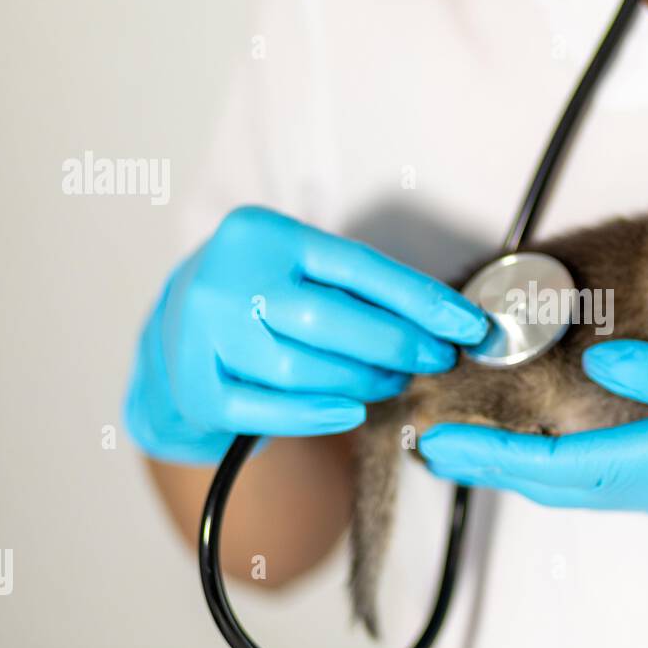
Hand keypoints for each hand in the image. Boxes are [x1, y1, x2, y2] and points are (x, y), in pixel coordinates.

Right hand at [124, 206, 487, 463]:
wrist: (176, 334)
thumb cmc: (265, 298)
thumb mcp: (303, 271)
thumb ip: (362, 289)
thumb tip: (450, 323)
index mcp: (262, 232)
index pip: (359, 267)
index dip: (423, 301)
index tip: (470, 327)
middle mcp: (225, 276)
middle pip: (330, 321)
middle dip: (397, 346)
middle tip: (433, 360)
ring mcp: (202, 334)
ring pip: (302, 370)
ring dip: (362, 382)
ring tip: (390, 381)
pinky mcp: (197, 387)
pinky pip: (271, 412)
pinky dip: (320, 415)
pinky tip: (351, 411)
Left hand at [419, 341, 647, 564]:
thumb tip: (595, 362)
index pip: (559, 464)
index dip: (494, 454)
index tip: (442, 443)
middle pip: (561, 485)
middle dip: (497, 467)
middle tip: (442, 448)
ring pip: (585, 489)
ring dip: (529, 471)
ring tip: (483, 450)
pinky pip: (613, 485)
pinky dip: (570, 470)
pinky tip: (560, 453)